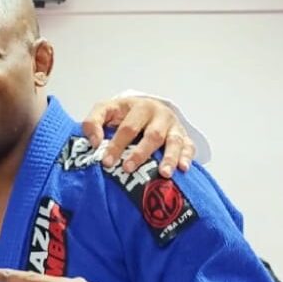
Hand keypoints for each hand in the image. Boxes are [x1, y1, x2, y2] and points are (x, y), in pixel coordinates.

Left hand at [80, 95, 194, 176]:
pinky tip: (183, 168)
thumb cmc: (124, 114)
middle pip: (152, 135)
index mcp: (138, 107)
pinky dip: (187, 157)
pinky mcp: (185, 137)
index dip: (117, 145)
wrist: (147, 108)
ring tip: (163, 174)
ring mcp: (173, 126)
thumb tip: (95, 142)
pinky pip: (189, 147)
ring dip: (169, 158)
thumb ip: (92, 122)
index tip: (107, 162)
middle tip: (128, 168)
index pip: (128, 128)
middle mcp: (159, 115)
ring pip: (174, 141)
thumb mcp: (105, 110)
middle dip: (140, 153)